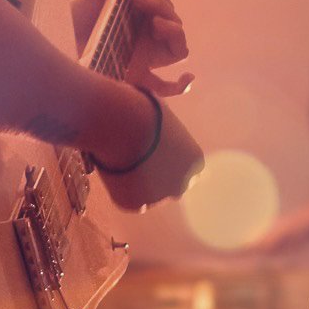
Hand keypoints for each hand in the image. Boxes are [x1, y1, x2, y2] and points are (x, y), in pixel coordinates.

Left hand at [72, 0, 192, 97]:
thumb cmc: (76, 11)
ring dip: (173, 29)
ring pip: (179, 46)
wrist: (57, 36)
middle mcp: (145, 35)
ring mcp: (144, 56)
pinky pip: (167, 88)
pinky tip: (187, 78)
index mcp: (140, 14)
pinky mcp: (138, 76)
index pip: (165, 5)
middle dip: (161, 5)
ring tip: (155, 23)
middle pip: (174, 21)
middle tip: (138, 1)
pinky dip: (181, 86)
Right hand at [97, 92, 204, 211]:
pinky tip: (113, 171)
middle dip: (158, 180)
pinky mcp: (136, 205)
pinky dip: (120, 190)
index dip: (170, 164)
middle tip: (138, 165)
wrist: (120, 123)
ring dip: (138, 185)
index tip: (155, 156)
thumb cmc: (140, 108)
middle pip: (173, 188)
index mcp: (194, 161)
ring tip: (120, 161)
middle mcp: (182, 184)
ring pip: (148, 196)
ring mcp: (160, 198)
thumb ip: (168, 124)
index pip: (188, 170)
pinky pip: (128, 200)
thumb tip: (169, 103)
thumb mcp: (164, 113)